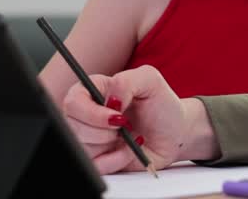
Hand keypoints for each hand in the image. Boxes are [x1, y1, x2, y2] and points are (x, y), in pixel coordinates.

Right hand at [61, 65, 189, 173]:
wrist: (175, 133)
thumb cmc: (161, 104)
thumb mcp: (150, 80)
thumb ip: (126, 82)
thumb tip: (110, 101)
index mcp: (93, 91)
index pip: (73, 102)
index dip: (91, 112)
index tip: (116, 116)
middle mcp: (87, 115)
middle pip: (73, 128)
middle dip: (103, 131)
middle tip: (125, 126)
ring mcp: (90, 139)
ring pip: (82, 148)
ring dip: (111, 145)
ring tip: (129, 136)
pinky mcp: (97, 160)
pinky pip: (95, 166)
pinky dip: (116, 160)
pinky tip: (129, 150)